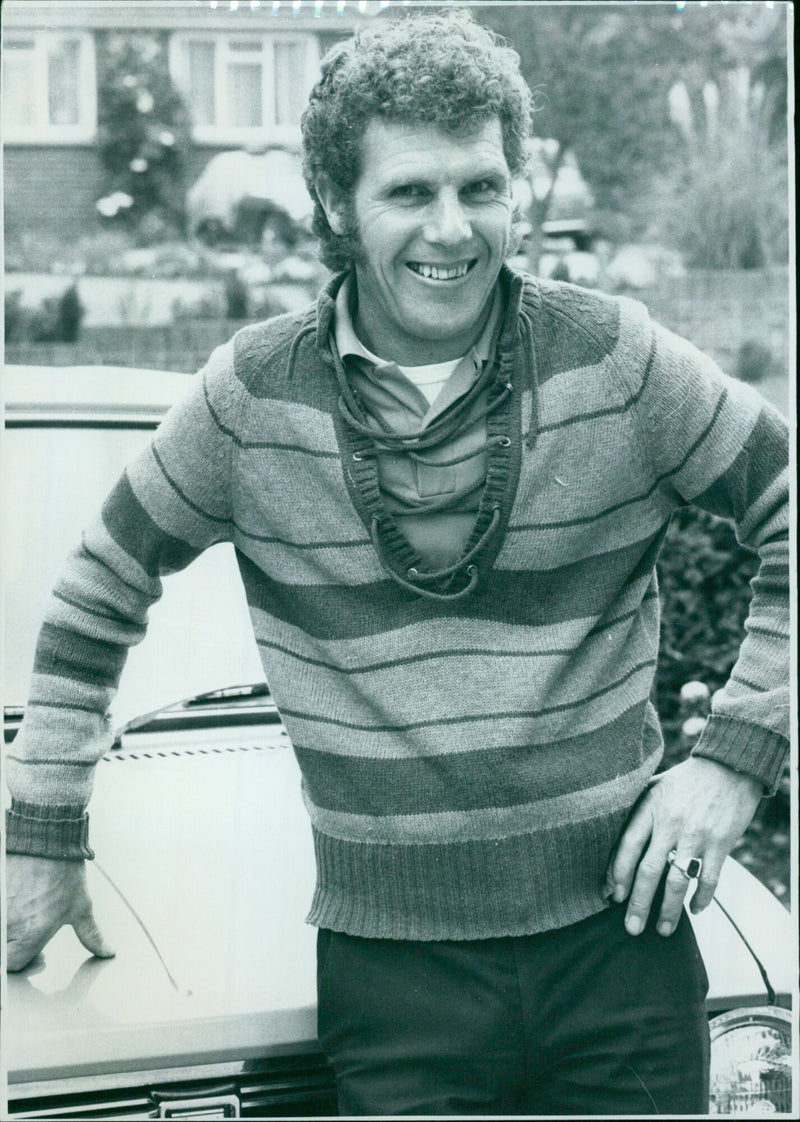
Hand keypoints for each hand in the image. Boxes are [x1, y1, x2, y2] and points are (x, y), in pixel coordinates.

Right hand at [5, 854, 114, 971]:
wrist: (46, 840)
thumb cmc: (64, 873)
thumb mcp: (81, 906)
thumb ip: (91, 935)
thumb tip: (108, 952)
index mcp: (31, 934)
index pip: (13, 965)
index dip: (24, 959)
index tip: (35, 950)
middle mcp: (9, 925)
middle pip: (3, 951)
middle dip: (14, 945)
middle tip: (28, 931)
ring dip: (8, 928)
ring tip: (23, 912)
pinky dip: (4, 911)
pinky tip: (16, 900)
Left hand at [606, 757, 761, 937]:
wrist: (729, 767)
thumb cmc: (687, 779)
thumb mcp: (655, 785)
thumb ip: (637, 809)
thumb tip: (614, 839)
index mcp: (650, 807)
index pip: (628, 845)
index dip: (618, 873)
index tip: (612, 895)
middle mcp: (670, 823)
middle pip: (649, 870)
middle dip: (638, 903)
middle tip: (631, 927)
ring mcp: (696, 834)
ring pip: (678, 880)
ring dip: (669, 910)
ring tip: (662, 929)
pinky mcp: (721, 843)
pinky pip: (709, 879)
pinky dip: (702, 898)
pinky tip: (695, 910)